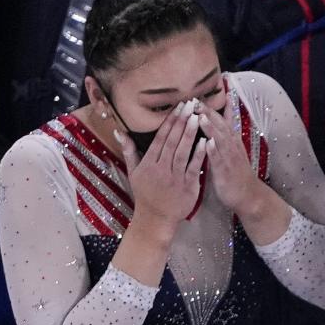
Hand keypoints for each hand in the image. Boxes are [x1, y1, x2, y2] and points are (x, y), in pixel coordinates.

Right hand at [116, 100, 206, 229]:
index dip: (169, 121)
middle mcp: (161, 169)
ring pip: (181, 152)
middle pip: (171, 142)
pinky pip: (193, 168)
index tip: (178, 106)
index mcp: (149, 164)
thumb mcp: (133, 173)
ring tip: (197, 117)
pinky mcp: (187, 188)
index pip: (160, 138)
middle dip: (181, 122)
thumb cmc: (144, 195)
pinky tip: (205, 141)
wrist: (155, 220)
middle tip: (190, 104)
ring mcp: (174, 178)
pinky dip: (198, 155)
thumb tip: (119, 132)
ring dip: (189, 134)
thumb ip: (129, 151)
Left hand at [196, 100, 260, 215]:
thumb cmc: (235, 173)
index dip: (216, 105)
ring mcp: (229, 157)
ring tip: (201, 116)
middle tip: (195, 99)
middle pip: (220, 124)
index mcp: (231, 139)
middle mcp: (231, 145)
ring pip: (220, 139)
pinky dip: (214, 150)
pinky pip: (219, 160)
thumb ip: (222, 137)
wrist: (248, 195)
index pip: (224, 118)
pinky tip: (208, 143)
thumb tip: (213, 124)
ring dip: (211, 127)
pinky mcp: (226, 171)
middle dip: (208, 111)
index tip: (208, 92)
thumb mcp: (230, 151)